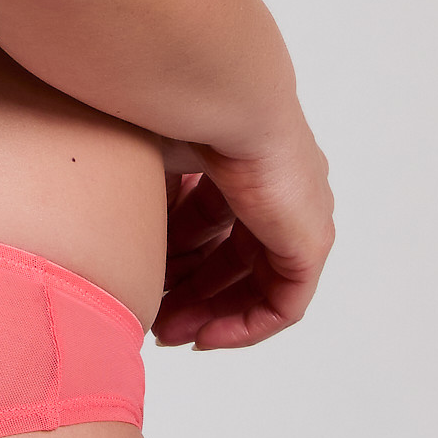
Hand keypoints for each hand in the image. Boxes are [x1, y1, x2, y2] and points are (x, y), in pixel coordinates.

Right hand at [154, 107, 333, 349]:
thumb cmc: (181, 115)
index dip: (178, 260)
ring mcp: (299, 216)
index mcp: (242, 163)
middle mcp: (278, 191)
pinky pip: (284, 303)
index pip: (213, 224)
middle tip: (156, 322)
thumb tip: (128, 240)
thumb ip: (148, 200)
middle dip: (192, 295)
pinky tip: (206, 335)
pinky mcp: (309, 242)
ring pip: (258, 285)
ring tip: (170, 333)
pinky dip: (246, 325)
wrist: (225, 102)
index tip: (147, 284)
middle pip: (235, 259)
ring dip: (213, 313)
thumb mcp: (152, 166)